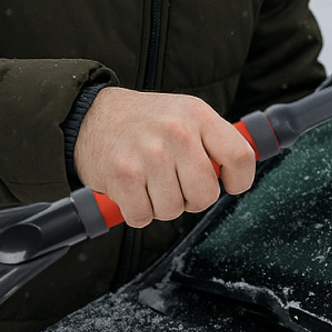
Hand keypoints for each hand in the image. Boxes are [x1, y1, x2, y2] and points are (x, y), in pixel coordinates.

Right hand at [73, 87, 255, 226]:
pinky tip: (132, 189)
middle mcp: (177, 132)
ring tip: (150, 181)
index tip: (228, 184)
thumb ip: (212, 141)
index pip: (239, 156)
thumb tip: (236, 175)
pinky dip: (137, 211)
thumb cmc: (145, 121)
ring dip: (161, 205)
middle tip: (178, 185)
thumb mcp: (185, 114)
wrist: (92, 115)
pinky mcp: (123, 175)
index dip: (239, 180)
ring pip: (173, 210)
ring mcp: (149, 154)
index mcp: (198, 115)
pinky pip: (143, 216)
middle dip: (193, 199)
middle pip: (206, 194)